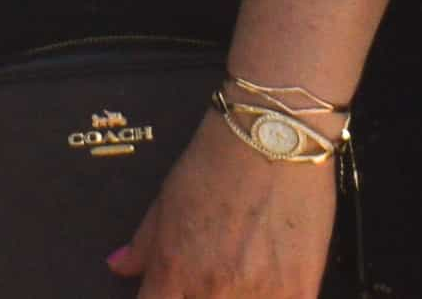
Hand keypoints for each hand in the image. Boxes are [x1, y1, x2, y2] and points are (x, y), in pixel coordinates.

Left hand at [109, 110, 335, 296]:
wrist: (273, 138)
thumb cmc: (219, 161)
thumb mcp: (167, 199)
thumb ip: (144, 244)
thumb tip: (121, 267)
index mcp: (175, 270)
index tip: (168, 292)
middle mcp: (214, 290)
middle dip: (199, 296)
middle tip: (212, 271)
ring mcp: (261, 296)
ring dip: (237, 296)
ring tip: (242, 269)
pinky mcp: (300, 293)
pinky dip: (272, 297)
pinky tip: (270, 279)